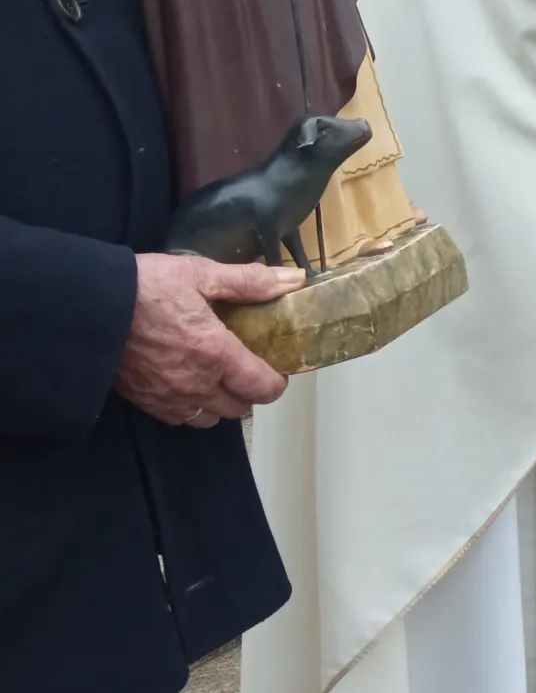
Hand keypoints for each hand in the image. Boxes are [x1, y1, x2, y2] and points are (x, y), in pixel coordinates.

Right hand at [118, 254, 302, 426]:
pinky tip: (187, 382)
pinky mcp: (143, 401)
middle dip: (251, 390)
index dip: (277, 381)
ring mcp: (168, 397)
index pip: (263, 388)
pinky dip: (191, 408)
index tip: (277, 365)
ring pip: (210, 418)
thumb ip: (249, 282)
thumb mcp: (200, 274)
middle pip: (240, 408)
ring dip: (221, 403)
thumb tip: (292, 281)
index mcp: (216, 355)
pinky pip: (179, 418)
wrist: (87, 306)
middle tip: (249, 365)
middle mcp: (195, 384)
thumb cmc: (146, 287)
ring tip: (218, 376)